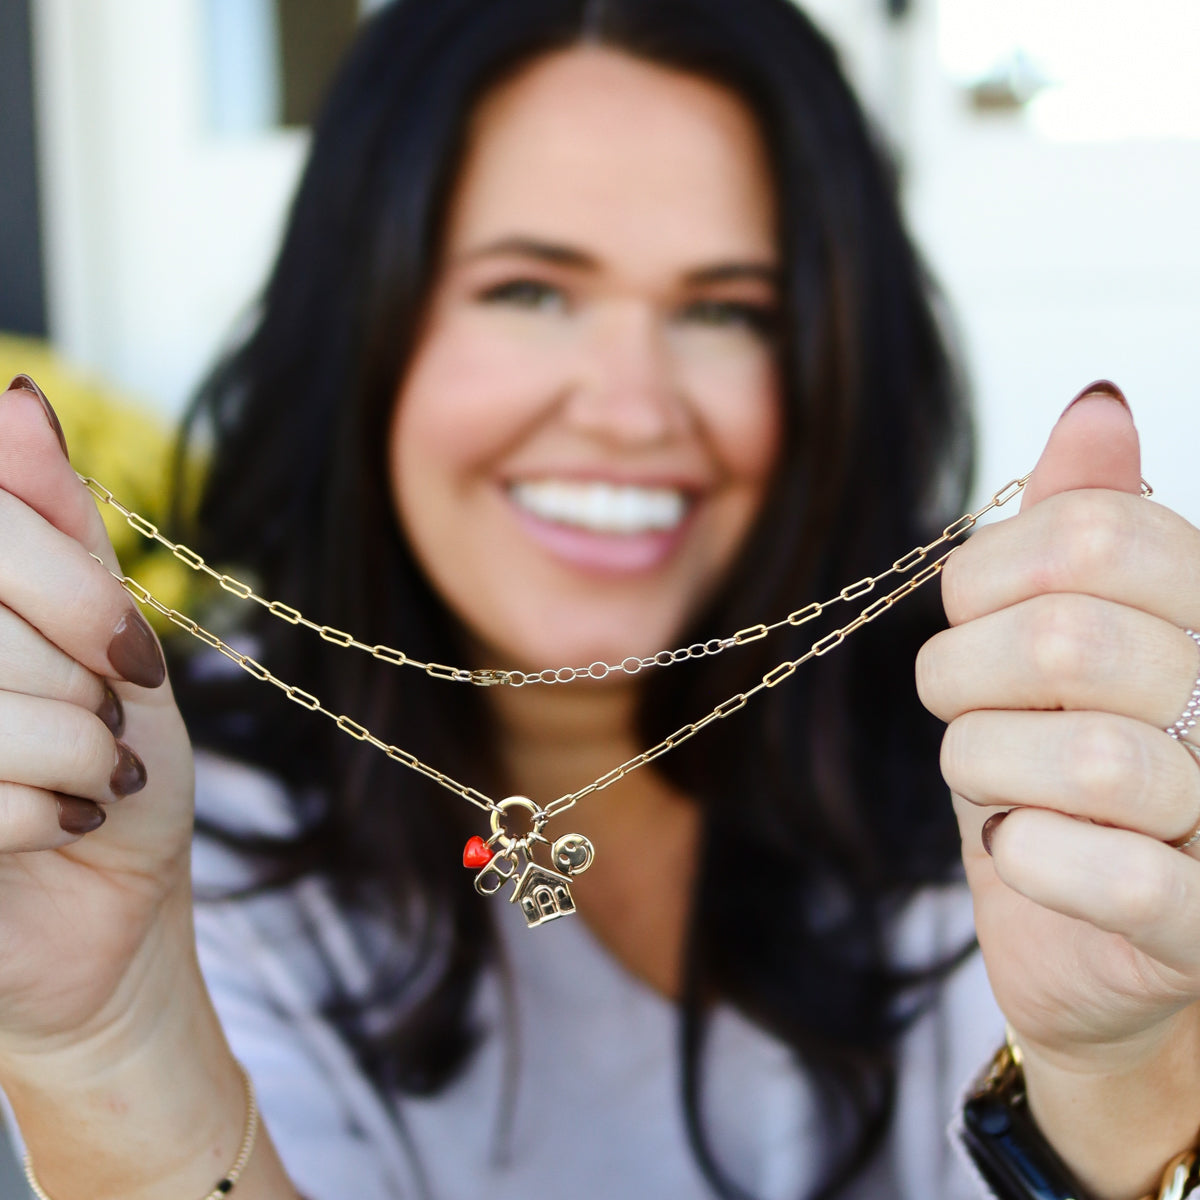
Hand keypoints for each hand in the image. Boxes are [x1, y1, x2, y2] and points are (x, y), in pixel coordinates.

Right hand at [0, 378, 298, 1199]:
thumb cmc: (110, 755)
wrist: (106, 902)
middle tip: (100, 721)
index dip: (73, 592)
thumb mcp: (102, 631)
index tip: (129, 651)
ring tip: (84, 777)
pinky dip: (48, 814)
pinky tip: (51, 825)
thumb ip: (51, 524)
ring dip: (75, 750)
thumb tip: (17, 401)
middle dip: (80, 683)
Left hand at [917, 383, 1199, 1195]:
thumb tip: (1096, 405)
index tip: (969, 613)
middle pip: (1069, 638)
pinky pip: (1110, 877)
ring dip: (985, 769)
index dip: (988, 570)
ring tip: (994, 784)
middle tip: (964, 704)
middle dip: (965, 674)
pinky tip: (1023, 849)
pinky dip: (1028, 858)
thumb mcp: (1062, 639)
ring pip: (1080, 759)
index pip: (1092, 532)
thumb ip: (1089, 524)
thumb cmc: (1068, 781)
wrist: (1100, 937)